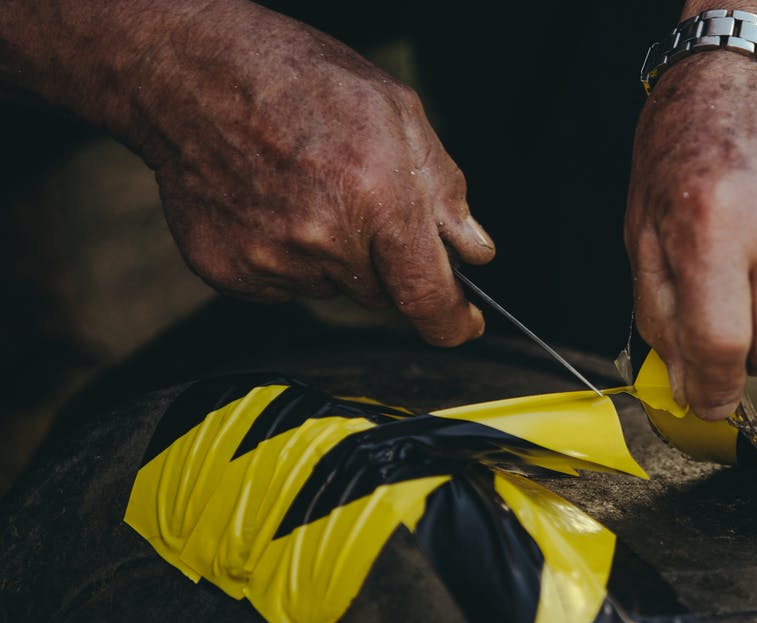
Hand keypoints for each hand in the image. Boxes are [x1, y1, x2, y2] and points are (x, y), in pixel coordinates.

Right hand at [130, 3, 493, 345]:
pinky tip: (272, 204)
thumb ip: (443, 189)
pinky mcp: (229, 271)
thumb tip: (473, 252)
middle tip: (361, 202)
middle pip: (381, 294)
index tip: (464, 323)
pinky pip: (282, 287)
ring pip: (331, 287)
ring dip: (334, 257)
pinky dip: (287, 258)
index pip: (426, 295)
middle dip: (386, 262)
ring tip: (307, 189)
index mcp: (376, 196)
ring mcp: (271, 259)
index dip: (452, 321)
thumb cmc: (298, 79)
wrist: (190, 73)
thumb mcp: (397, 112)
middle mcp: (324, 237)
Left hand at [625, 52, 756, 419]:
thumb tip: (697, 391)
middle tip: (738, 313)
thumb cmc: (687, 157)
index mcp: (709, 223)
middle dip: (753, 352)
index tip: (714, 399)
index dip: (714, 389)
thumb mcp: (646, 231)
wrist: (748, 75)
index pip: (721, 344)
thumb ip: (662, 315)